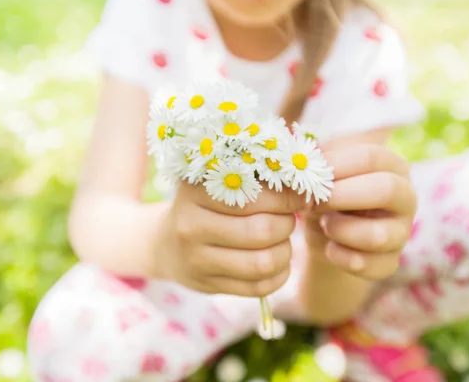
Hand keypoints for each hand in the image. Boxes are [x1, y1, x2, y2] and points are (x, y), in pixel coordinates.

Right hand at [161, 182, 305, 296]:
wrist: (167, 244)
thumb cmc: (205, 205)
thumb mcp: (218, 182)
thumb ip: (253, 178)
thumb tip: (301, 185)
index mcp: (196, 192)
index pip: (254, 197)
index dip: (286, 199)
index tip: (300, 197)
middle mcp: (191, 227)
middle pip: (262, 231)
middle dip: (287, 225)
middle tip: (288, 219)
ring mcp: (197, 261)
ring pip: (262, 263)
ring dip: (285, 252)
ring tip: (283, 241)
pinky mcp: (208, 286)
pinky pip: (258, 288)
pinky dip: (279, 275)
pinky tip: (277, 263)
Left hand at [309, 144, 416, 280]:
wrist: (326, 233)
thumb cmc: (326, 192)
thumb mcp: (323, 172)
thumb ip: (317, 161)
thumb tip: (299, 157)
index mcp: (391, 165)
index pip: (371, 156)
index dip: (336, 165)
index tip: (307, 173)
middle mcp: (406, 197)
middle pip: (385, 190)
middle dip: (341, 196)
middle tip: (313, 201)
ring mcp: (402, 232)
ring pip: (378, 235)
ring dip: (340, 229)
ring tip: (324, 224)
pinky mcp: (390, 262)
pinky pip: (368, 264)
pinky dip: (340, 257)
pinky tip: (329, 248)